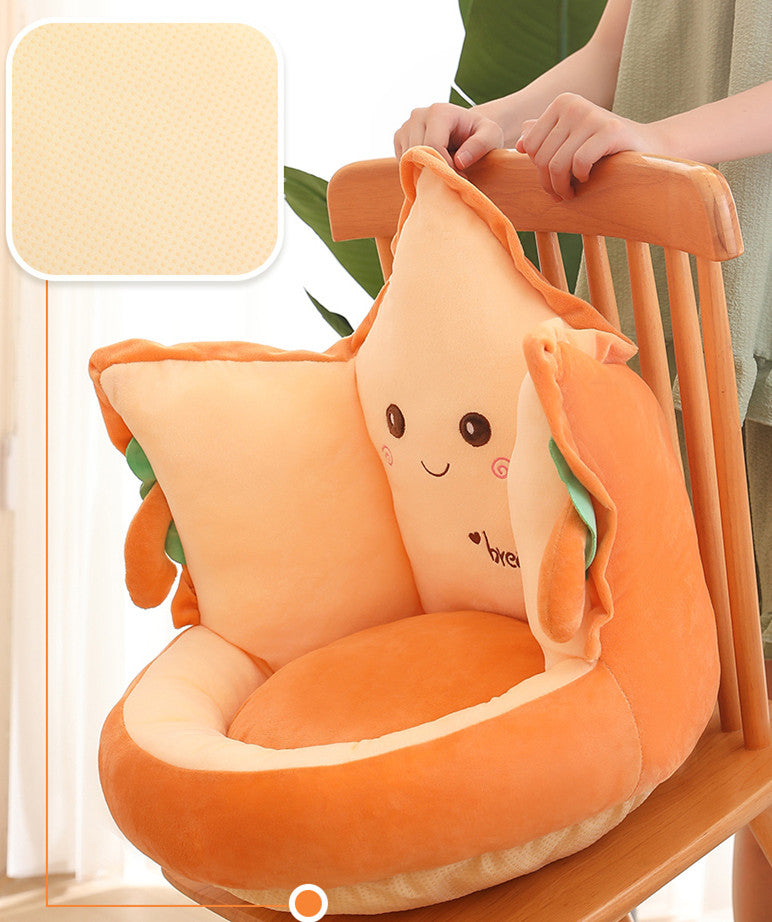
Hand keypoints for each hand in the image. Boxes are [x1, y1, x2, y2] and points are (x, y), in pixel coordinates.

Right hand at [394, 102, 504, 170]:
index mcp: (439, 111)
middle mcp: (418, 114)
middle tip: (451, 180)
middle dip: (434, 171)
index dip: (445, 168)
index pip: (433, 146)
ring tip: (442, 173)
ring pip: (408, 160)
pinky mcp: (400, 138)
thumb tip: (459, 161)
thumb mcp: (491, 136)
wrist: (467, 130)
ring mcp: (406, 126)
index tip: (459, 178)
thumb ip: (480, 145)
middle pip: (418, 154)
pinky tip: (431, 168)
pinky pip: (403, 162)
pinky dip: (415, 171)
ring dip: (424, 173)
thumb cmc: (481, 134)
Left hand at [515, 93, 663, 199]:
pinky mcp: (610, 129)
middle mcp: (573, 104)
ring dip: (562, 188)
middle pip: (541, 157)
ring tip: (571, 194)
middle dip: (549, 184)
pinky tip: (588, 178)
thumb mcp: (571, 141)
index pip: (529, 146)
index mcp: (561, 103)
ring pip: (557, 164)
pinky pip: (579, 163)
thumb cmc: (603, 149)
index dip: (536, 172)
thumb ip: (546, 137)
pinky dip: (581, 178)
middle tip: (561, 196)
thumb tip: (518, 142)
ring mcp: (592, 114)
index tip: (551, 185)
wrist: (647, 146)